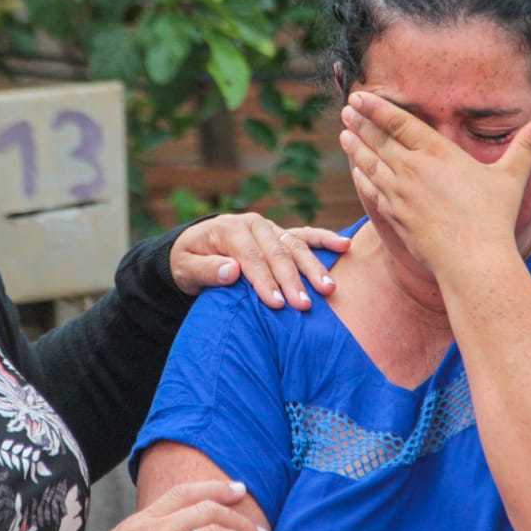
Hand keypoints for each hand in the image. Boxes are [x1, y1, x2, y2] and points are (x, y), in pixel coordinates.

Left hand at [170, 213, 349, 309]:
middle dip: (291, 280)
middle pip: (276, 253)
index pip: (250, 258)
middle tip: (303, 305)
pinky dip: (325, 239)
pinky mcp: (281, 234)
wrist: (194, 245)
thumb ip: (206, 269)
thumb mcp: (186, 267)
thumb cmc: (189, 260)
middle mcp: (253, 224)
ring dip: (313, 267)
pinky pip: (306, 235)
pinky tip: (344, 246)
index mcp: (229, 229)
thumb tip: (232, 271)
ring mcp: (270, 228)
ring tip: (328, 289)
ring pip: (295, 246)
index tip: (276, 303)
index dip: (264, 281)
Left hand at [338, 91, 530, 271]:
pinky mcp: (394, 215)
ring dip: (356, 147)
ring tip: (343, 133)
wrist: (472, 261)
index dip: (377, 108)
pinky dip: (361, 177)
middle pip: (379, 140)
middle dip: (360, 122)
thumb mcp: (510, 178)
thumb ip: (525, 148)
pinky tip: (356, 171)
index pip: (399, 123)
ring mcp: (399, 193)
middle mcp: (412, 170)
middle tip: (346, 109)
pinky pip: (372, 191)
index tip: (360, 96)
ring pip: (370, 164)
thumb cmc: (493, 219)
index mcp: (437, 153)